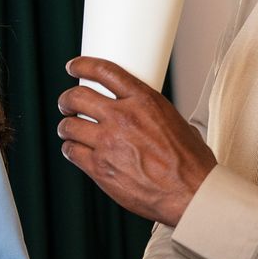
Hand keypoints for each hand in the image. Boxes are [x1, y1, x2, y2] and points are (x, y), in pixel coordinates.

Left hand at [57, 57, 215, 225]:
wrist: (191, 193)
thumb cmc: (190, 162)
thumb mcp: (177, 122)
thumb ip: (153, 115)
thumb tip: (146, 116)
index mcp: (144, 101)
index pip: (104, 71)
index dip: (82, 65)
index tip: (74, 67)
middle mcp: (122, 118)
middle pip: (77, 97)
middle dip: (67, 99)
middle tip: (67, 104)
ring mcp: (108, 143)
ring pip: (69, 125)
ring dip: (66, 126)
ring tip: (69, 129)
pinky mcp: (100, 167)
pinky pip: (71, 152)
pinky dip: (70, 149)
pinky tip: (75, 150)